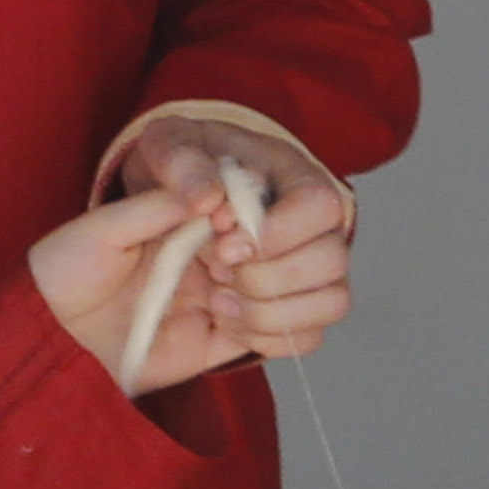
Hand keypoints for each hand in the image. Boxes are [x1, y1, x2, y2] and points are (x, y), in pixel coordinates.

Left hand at [98, 119, 356, 366]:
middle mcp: (310, 225)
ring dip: (267, 311)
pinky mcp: (290, 311)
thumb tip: (210, 198)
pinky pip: (307, 338)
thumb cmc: (169, 177)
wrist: (156, 216)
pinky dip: (265, 337)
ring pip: (331, 303)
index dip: (276, 232)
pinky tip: (223, 318)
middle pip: (333, 259)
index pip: (320, 205)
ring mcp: (306, 271)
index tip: (223, 242)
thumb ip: (179, 163)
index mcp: (288, 175)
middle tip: (215, 268)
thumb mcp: (161, 150)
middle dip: (266, 276)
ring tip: (216, 297)